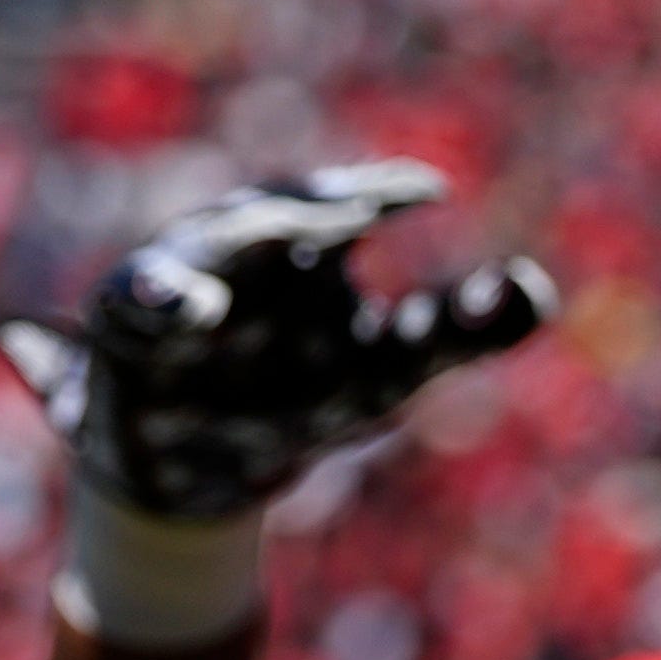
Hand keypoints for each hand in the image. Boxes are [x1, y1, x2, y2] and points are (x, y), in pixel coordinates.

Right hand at [0, 163, 549, 523]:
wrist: (207, 468)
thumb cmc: (303, 397)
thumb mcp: (394, 369)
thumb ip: (466, 329)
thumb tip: (535, 283)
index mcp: (300, 250)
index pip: (343, 206)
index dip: (383, 194)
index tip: (435, 192)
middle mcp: (235, 251)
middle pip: (267, 214)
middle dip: (305, 209)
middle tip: (358, 211)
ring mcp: (176, 287)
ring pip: (194, 252)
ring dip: (218, 248)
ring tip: (227, 274)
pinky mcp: (125, 336)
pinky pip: (134, 311)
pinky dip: (159, 302)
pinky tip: (188, 305)